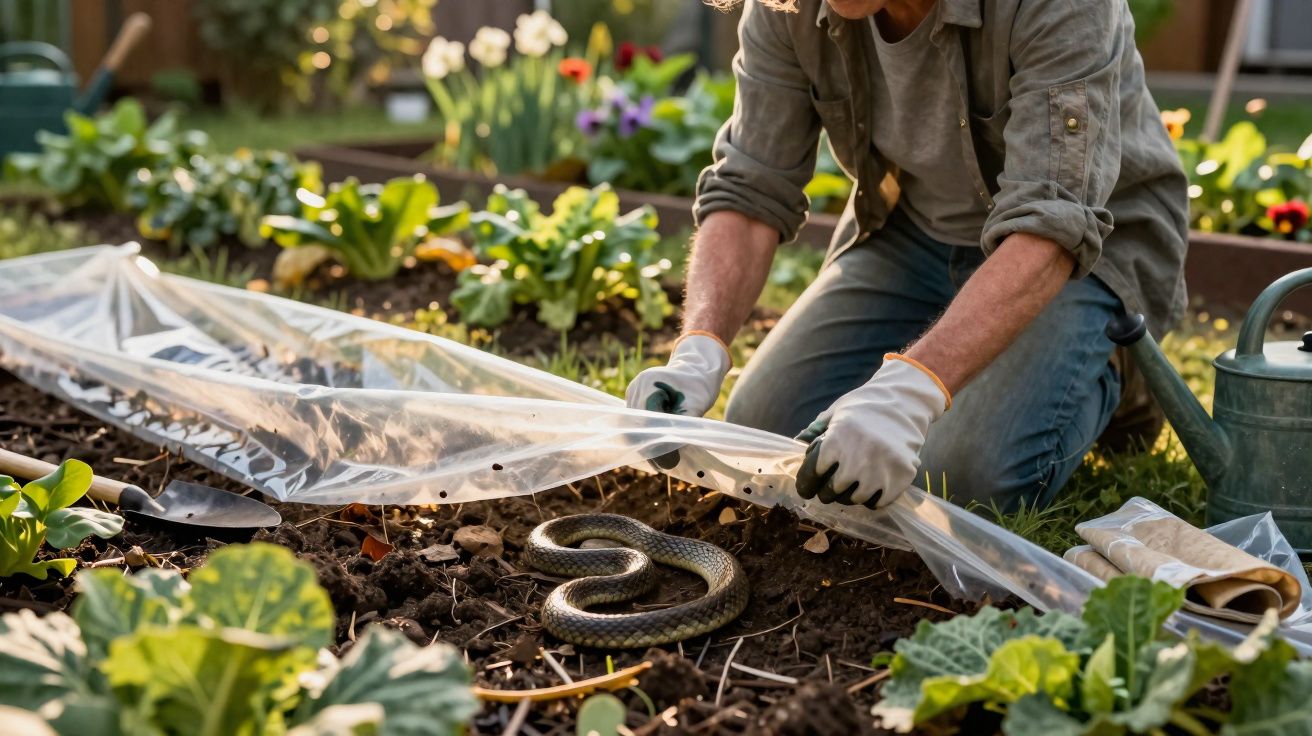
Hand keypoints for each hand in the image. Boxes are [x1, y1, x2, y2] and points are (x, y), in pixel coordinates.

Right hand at [626, 333, 731, 468]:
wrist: (697, 367)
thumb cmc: (699, 385)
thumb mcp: (696, 405)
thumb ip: (683, 425)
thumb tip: (671, 449)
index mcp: (649, 384)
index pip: (645, 420)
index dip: (653, 442)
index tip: (665, 461)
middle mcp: (636, 387)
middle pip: (634, 424)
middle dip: (647, 445)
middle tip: (663, 465)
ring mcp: (633, 391)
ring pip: (631, 424)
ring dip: (645, 440)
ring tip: (662, 459)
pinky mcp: (634, 397)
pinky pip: (634, 419)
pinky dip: (644, 432)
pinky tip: (658, 444)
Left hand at [795, 355, 949, 507]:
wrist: (907, 402)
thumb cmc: (867, 404)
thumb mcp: (837, 411)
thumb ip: (816, 429)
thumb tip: (797, 443)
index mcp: (836, 441)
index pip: (811, 474)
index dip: (806, 483)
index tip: (806, 487)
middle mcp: (856, 460)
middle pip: (831, 491)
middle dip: (826, 491)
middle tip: (829, 488)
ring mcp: (880, 472)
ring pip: (854, 499)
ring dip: (849, 495)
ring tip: (852, 485)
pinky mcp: (900, 479)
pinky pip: (877, 502)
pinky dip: (872, 498)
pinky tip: (871, 486)